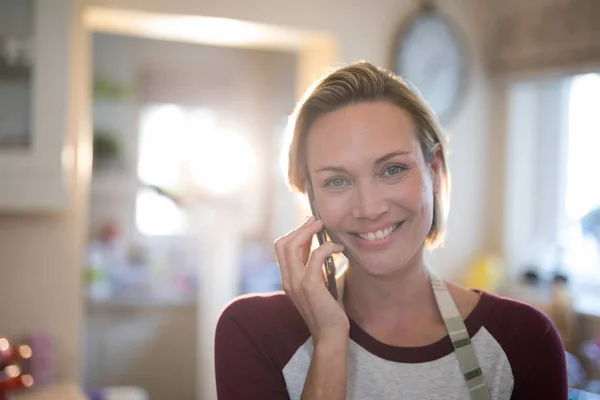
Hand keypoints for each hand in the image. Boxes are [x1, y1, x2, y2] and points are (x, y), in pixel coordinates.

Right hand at [274, 217, 348, 342]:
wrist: (330, 336)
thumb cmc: (328, 311)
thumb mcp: (317, 285)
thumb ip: (314, 269)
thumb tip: (321, 247)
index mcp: (287, 279)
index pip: (281, 248)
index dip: (294, 232)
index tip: (310, 225)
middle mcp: (287, 280)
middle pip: (282, 243)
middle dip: (299, 228)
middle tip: (316, 221)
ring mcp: (296, 283)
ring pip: (292, 246)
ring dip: (309, 231)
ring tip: (323, 226)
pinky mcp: (310, 286)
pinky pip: (316, 256)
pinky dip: (327, 247)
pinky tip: (339, 248)